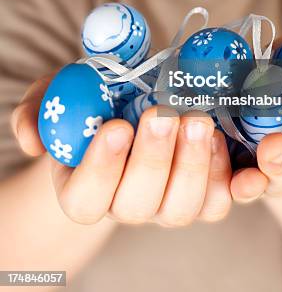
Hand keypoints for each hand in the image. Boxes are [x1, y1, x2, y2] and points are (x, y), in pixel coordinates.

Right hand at [10, 75, 231, 225]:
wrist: (130, 110)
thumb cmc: (90, 106)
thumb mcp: (54, 98)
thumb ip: (34, 113)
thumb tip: (33, 139)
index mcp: (82, 188)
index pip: (85, 200)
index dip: (101, 169)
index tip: (116, 127)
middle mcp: (126, 204)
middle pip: (138, 205)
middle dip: (152, 158)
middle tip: (163, 114)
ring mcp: (166, 204)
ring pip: (181, 208)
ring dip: (192, 164)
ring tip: (197, 119)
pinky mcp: (202, 196)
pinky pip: (217, 201)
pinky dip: (223, 173)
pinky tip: (219, 136)